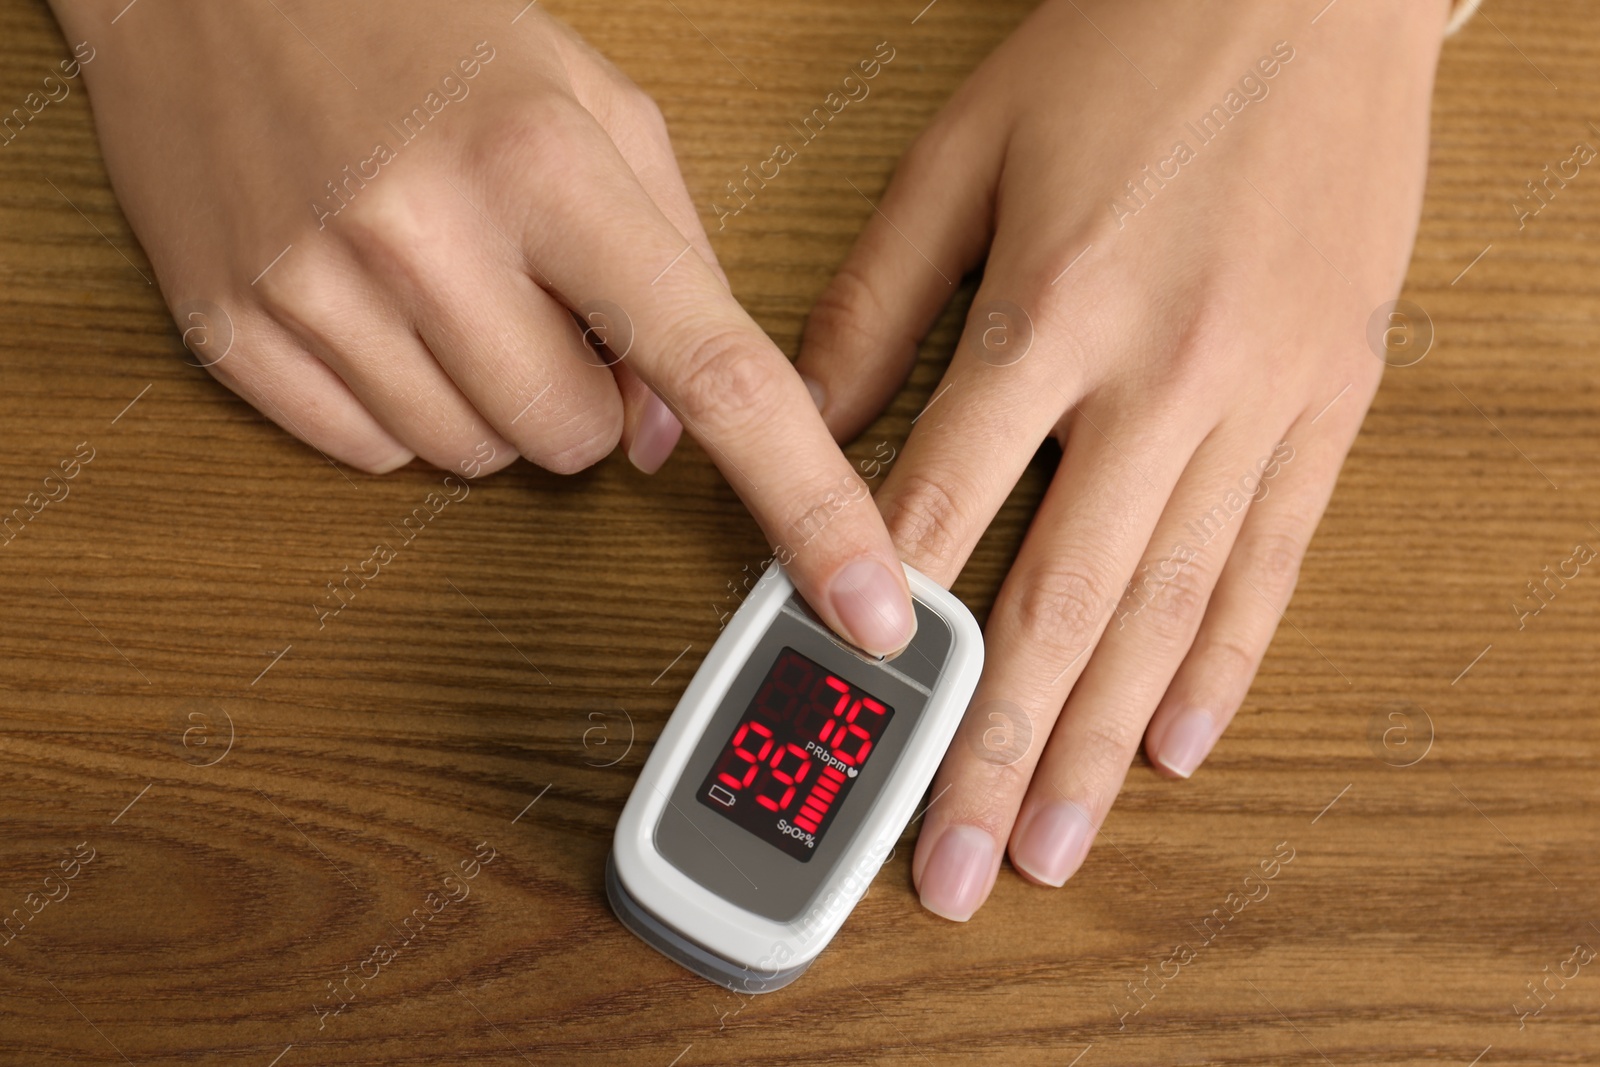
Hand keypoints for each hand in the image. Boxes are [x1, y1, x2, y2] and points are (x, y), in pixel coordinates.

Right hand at [53, 0, 916, 653]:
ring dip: (493, 398)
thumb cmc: (427, 36)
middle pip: (581, 443)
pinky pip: (375, 456)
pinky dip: (402, 405)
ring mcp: (318, 290)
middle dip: (588, 395)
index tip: (866, 599)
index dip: (805, 497)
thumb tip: (674, 432)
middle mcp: (427, 234)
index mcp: (544, 164)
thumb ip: (676, 262)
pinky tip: (379, 308)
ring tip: (448, 282)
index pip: (714, 369)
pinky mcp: (237, 335)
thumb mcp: (593, 106)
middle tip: (539, 295)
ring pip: (480, 460)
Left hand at [797, 0, 1449, 916]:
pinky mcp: (1330, 397)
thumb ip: (875, 297)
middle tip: (949, 861)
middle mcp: (1162, 372)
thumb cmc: (1129, 47)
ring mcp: (1262, 396)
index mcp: (1053, 305)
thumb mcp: (965, 147)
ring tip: (1054, 845)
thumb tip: (804, 421)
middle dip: (992, 747)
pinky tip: (1178, 742)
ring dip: (1102, 741)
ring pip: (1168, 607)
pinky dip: (1226, 659)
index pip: (946, 506)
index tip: (841, 723)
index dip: (883, 625)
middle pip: (1058, 599)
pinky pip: (1277, 556)